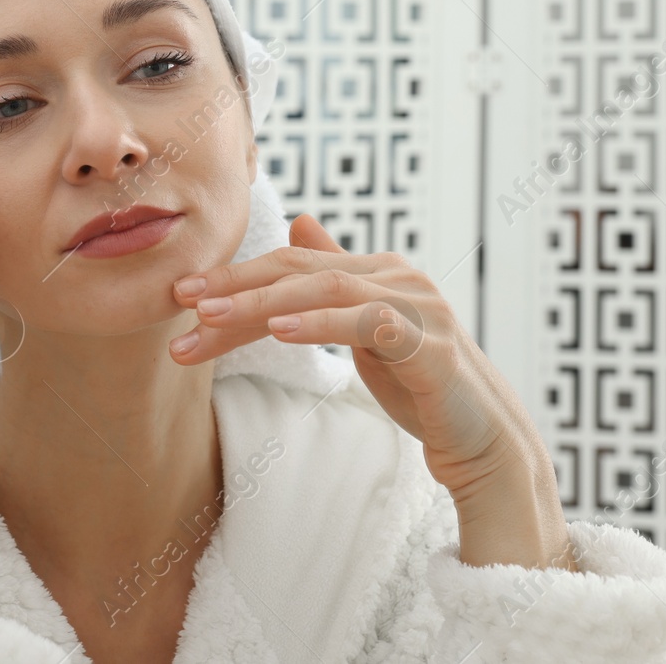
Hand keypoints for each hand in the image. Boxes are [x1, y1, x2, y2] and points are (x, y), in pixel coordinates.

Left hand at [169, 213, 572, 567]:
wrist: (484, 440)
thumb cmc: (421, 386)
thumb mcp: (366, 329)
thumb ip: (333, 281)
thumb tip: (299, 223)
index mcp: (376, 270)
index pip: (290, 263)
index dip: (234, 275)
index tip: (180, 294)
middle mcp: (397, 276)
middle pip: (300, 269)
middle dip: (235, 286)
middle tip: (183, 304)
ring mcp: (418, 306)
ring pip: (326, 289)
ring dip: (262, 304)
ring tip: (213, 318)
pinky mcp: (431, 345)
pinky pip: (368, 324)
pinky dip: (322, 322)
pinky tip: (281, 329)